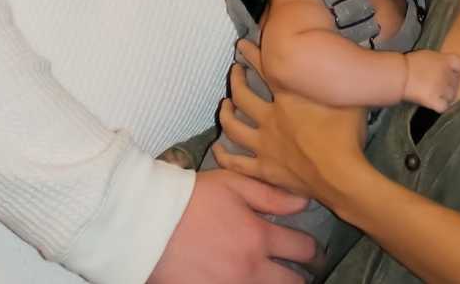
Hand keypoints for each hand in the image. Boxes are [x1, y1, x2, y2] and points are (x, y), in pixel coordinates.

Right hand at [147, 168, 314, 283]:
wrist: (147, 223)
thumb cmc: (192, 198)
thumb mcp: (233, 185)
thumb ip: (271, 195)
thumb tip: (304, 201)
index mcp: (258, 237)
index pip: (302, 250)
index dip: (312, 250)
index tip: (311, 251)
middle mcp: (249, 270)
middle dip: (300, 277)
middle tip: (300, 273)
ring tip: (275, 279)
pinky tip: (246, 281)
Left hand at [214, 40, 365, 202]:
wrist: (341, 175)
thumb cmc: (346, 134)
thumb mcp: (348, 97)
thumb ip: (337, 81)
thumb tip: (343, 63)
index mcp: (288, 98)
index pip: (265, 69)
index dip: (251, 54)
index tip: (241, 44)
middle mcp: (270, 117)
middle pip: (242, 95)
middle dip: (236, 80)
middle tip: (234, 71)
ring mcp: (264, 145)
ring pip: (233, 126)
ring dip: (226, 113)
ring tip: (224, 105)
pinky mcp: (265, 169)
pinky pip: (237, 163)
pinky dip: (224, 155)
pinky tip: (218, 149)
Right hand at [402, 49, 459, 111]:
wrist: (400, 75)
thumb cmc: (410, 63)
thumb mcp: (428, 55)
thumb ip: (440, 61)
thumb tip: (445, 67)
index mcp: (446, 61)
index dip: (457, 70)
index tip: (450, 72)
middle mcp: (448, 75)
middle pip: (456, 82)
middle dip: (449, 84)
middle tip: (437, 85)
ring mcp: (443, 89)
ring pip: (452, 96)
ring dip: (445, 96)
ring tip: (435, 94)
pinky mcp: (436, 101)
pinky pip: (444, 107)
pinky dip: (440, 106)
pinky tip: (433, 103)